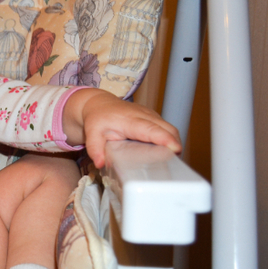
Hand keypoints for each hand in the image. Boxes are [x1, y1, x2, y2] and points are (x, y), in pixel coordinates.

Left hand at [64, 89, 180, 168]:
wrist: (99, 104)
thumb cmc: (98, 118)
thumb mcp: (92, 134)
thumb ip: (95, 149)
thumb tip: (100, 163)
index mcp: (130, 120)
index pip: (152, 129)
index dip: (165, 139)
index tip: (175, 149)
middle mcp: (144, 116)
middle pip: (168, 129)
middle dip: (175, 145)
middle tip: (172, 163)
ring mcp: (151, 115)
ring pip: (170, 129)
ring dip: (173, 143)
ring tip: (168, 160)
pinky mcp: (154, 117)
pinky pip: (167, 128)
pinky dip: (169, 139)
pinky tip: (163, 151)